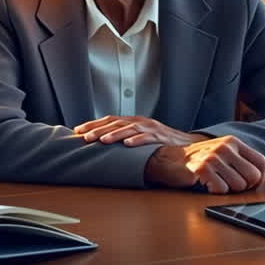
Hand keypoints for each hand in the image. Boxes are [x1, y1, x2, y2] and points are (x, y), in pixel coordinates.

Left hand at [73, 115, 204, 146]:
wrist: (187, 144)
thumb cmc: (159, 141)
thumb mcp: (139, 136)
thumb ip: (123, 137)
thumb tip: (99, 144)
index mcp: (133, 121)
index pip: (109, 120)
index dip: (93, 124)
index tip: (77, 131)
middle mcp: (140, 122)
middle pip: (116, 123)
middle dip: (99, 130)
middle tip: (85, 137)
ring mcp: (151, 128)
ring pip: (130, 129)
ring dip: (115, 135)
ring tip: (102, 141)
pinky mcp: (161, 137)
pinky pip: (148, 138)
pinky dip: (137, 140)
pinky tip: (128, 145)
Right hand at [143, 136, 264, 193]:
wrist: (167, 159)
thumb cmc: (197, 160)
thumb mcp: (222, 153)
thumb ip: (240, 161)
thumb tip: (258, 179)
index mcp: (233, 142)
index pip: (261, 163)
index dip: (258, 178)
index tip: (248, 183)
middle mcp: (225, 147)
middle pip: (252, 177)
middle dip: (242, 186)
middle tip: (227, 184)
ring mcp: (213, 157)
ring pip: (238, 186)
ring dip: (227, 189)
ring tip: (214, 181)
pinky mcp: (202, 169)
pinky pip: (221, 190)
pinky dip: (214, 191)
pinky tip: (205, 184)